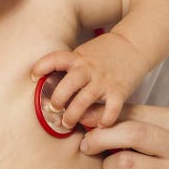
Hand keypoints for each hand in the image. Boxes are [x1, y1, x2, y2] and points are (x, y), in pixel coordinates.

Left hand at [31, 33, 150, 129]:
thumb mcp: (85, 52)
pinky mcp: (119, 90)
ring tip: (67, 123)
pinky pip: (110, 110)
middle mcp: (89, 69)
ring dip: (73, 115)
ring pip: (83, 100)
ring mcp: (104, 80)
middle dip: (57, 100)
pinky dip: (103, 120)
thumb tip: (52, 81)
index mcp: (78, 57)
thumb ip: (71, 65)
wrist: (135, 43)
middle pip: (66, 85)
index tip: (33, 76)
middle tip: (53, 110)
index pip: (56, 58)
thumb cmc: (107, 51)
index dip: (42, 66)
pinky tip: (98, 125)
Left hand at [78, 103, 168, 168]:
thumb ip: (134, 121)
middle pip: (131, 132)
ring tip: (109, 165)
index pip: (136, 111)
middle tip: (88, 144)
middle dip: (101, 136)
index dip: (104, 114)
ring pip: (126, 161)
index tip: (86, 118)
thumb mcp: (165, 134)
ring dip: (108, 164)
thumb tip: (91, 113)